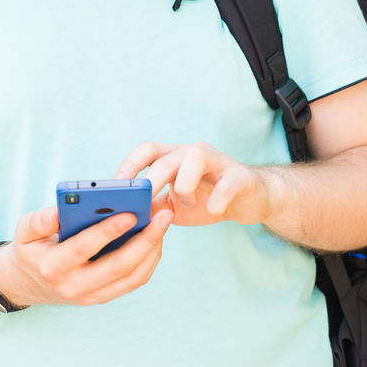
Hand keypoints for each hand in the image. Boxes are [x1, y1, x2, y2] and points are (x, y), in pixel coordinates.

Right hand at [0, 204, 172, 307]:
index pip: (84, 248)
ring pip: (131, 278)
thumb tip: (56, 213)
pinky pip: (132, 282)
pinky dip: (148, 261)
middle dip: (145, 240)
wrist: (28, 284)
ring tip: (162, 224)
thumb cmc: (31, 249)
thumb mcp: (24, 232)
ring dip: (152, 251)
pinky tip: (155, 239)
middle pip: (117, 266)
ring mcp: (90, 296)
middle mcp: (73, 286)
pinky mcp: (103, 297)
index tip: (130, 213)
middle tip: (162, 216)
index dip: (108, 231)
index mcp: (52, 266)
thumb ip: (38, 221)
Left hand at [115, 141, 275, 227]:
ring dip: (185, 186)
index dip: (130, 164)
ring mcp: (219, 162)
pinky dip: (216, 201)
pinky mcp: (240, 177)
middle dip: (150, 182)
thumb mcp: (174, 206)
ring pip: (195, 157)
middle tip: (141, 204)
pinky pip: (226, 184)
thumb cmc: (208, 200)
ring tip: (187, 204)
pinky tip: (213, 211)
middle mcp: (194, 153)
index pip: (148, 149)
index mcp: (175, 157)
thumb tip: (123, 217)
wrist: (251, 200)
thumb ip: (152, 206)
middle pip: (166, 158)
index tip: (116, 186)